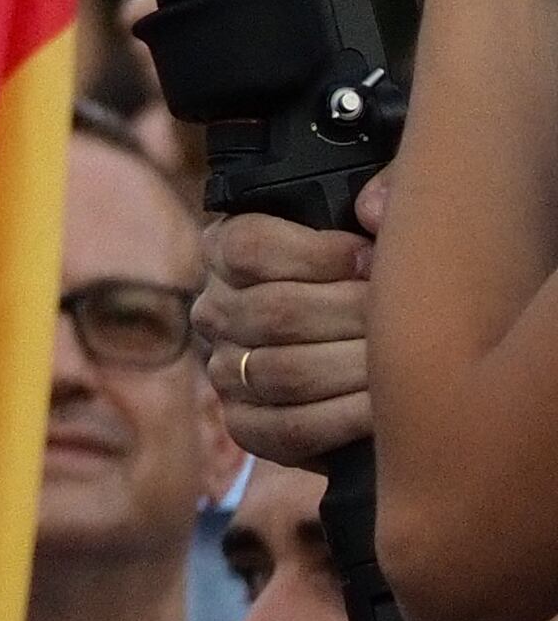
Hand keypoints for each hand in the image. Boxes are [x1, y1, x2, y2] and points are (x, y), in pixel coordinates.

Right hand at [200, 188, 380, 462]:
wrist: (385, 351)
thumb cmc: (382, 274)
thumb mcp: (379, 221)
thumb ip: (388, 192)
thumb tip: (373, 212)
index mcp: (229, 247)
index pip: (247, 246)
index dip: (316, 255)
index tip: (372, 260)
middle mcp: (217, 307)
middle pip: (273, 313)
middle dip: (352, 318)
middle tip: (404, 320)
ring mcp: (227, 370)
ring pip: (280, 372)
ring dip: (353, 370)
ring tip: (401, 365)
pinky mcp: (247, 425)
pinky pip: (283, 429)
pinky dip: (337, 421)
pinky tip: (378, 411)